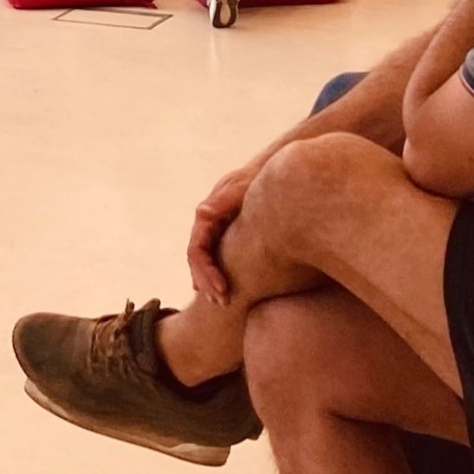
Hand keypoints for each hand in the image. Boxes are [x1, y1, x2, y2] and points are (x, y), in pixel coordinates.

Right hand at [186, 158, 262, 301]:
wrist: (277, 169)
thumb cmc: (260, 178)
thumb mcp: (242, 188)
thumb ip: (223, 201)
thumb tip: (202, 214)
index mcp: (208, 215)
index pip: (196, 252)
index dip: (205, 275)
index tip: (223, 291)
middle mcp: (209, 224)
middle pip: (197, 261)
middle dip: (207, 284)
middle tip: (224, 304)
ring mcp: (219, 228)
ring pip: (206, 262)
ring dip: (211, 283)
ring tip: (225, 303)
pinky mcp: (231, 232)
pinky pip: (218, 258)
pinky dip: (219, 275)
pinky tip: (228, 291)